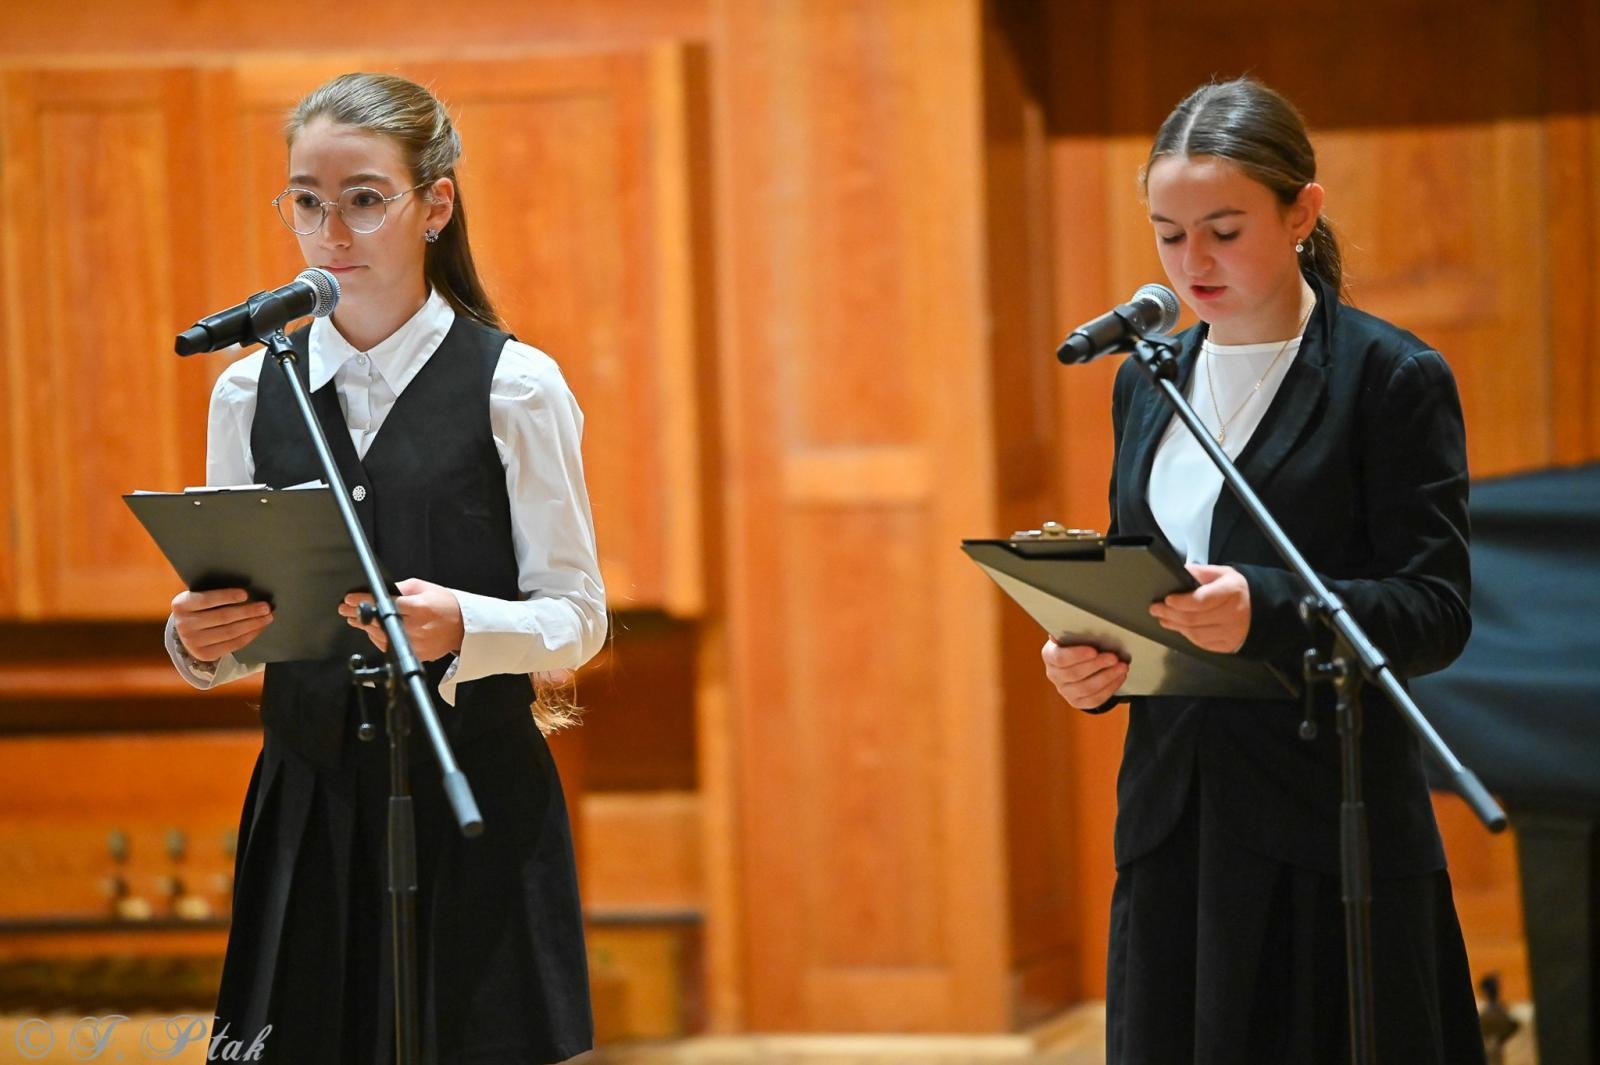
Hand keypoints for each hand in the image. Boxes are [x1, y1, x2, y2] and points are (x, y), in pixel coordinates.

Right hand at [171, 588, 272, 661]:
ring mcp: (192, 642)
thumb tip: (248, 592)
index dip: (227, 596)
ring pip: (230, 632)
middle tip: (266, 606)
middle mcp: (184, 625)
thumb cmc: (200, 608)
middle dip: (248, 611)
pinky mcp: (204, 654)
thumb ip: (215, 594)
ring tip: (267, 617)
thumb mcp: (199, 597)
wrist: (187, 632)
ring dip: (253, 624)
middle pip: (222, 617)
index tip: (245, 594)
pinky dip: (249, 635)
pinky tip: (259, 628)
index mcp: (181, 605)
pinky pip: (233, 644)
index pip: (206, 599)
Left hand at [338, 578, 463, 661]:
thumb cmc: (446, 604)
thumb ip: (402, 588)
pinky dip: (378, 638)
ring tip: (354, 619)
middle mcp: (415, 627)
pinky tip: (371, 630)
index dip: (364, 601)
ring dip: (365, 627)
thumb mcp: (425, 588)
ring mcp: (415, 643)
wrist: (464, 627)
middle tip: (344, 609)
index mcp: (418, 608)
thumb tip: (381, 589)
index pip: (384, 603)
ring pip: (381, 636)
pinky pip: (389, 647)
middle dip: (359, 614)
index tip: (350, 598)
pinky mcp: (415, 653)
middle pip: (378, 622)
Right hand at [1041, 639, 1127, 709]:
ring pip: (1087, 688)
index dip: (1077, 655)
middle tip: (1114, 657)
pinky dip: (1110, 688)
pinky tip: (1119, 677)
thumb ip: (1074, 631)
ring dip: (1107, 677)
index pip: (1060, 658)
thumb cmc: (1076, 643)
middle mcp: (1054, 675)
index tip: (1094, 650)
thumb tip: (1078, 622)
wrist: (1076, 661)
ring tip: (1122, 667)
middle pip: (1075, 674)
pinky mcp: (1077, 702)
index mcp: (1050, 655)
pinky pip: (1094, 699)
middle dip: (1097, 665)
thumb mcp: (1072, 635)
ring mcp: (1065, 691)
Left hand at [1149, 562, 1250, 652]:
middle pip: (1194, 619)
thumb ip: (1201, 572)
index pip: (1201, 600)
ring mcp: (1231, 632)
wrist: (1262, 609)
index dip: (1181, 602)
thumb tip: (1181, 571)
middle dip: (1170, 614)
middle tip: (1155, 609)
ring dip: (1176, 627)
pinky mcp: (1229, 645)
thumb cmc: (1238, 589)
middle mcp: (1232, 614)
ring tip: (1164, 619)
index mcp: (1231, 592)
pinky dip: (1189, 636)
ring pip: (1196, 634)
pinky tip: (1180, 628)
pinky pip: (1204, 644)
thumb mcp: (1223, 573)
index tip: (1166, 599)